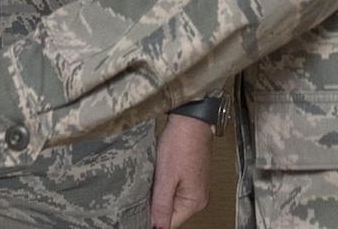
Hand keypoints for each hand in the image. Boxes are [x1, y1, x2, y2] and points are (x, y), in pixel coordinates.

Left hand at [150, 114, 214, 228]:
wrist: (190, 119)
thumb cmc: (180, 144)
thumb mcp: (166, 177)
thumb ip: (162, 205)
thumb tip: (158, 228)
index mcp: (194, 202)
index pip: (170, 223)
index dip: (152, 218)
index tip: (138, 210)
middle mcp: (199, 197)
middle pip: (171, 213)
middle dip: (155, 206)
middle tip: (140, 194)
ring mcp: (196, 187)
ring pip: (172, 201)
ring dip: (159, 195)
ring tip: (148, 183)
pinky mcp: (192, 176)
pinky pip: (175, 189)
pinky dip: (164, 186)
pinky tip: (156, 177)